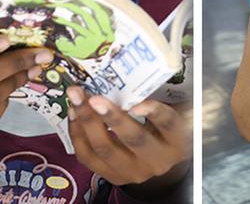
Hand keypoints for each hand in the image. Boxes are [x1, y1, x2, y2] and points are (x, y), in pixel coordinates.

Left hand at [66, 87, 189, 191]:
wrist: (160, 157)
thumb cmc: (164, 126)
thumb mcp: (171, 112)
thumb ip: (158, 98)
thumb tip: (132, 72)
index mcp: (176, 141)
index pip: (168, 124)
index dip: (154, 113)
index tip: (138, 103)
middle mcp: (157, 161)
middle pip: (133, 139)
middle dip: (111, 117)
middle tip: (93, 98)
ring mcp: (134, 172)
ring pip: (106, 149)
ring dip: (87, 122)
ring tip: (75, 100)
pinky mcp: (113, 176)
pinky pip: (89, 158)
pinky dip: (77, 135)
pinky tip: (73, 115)